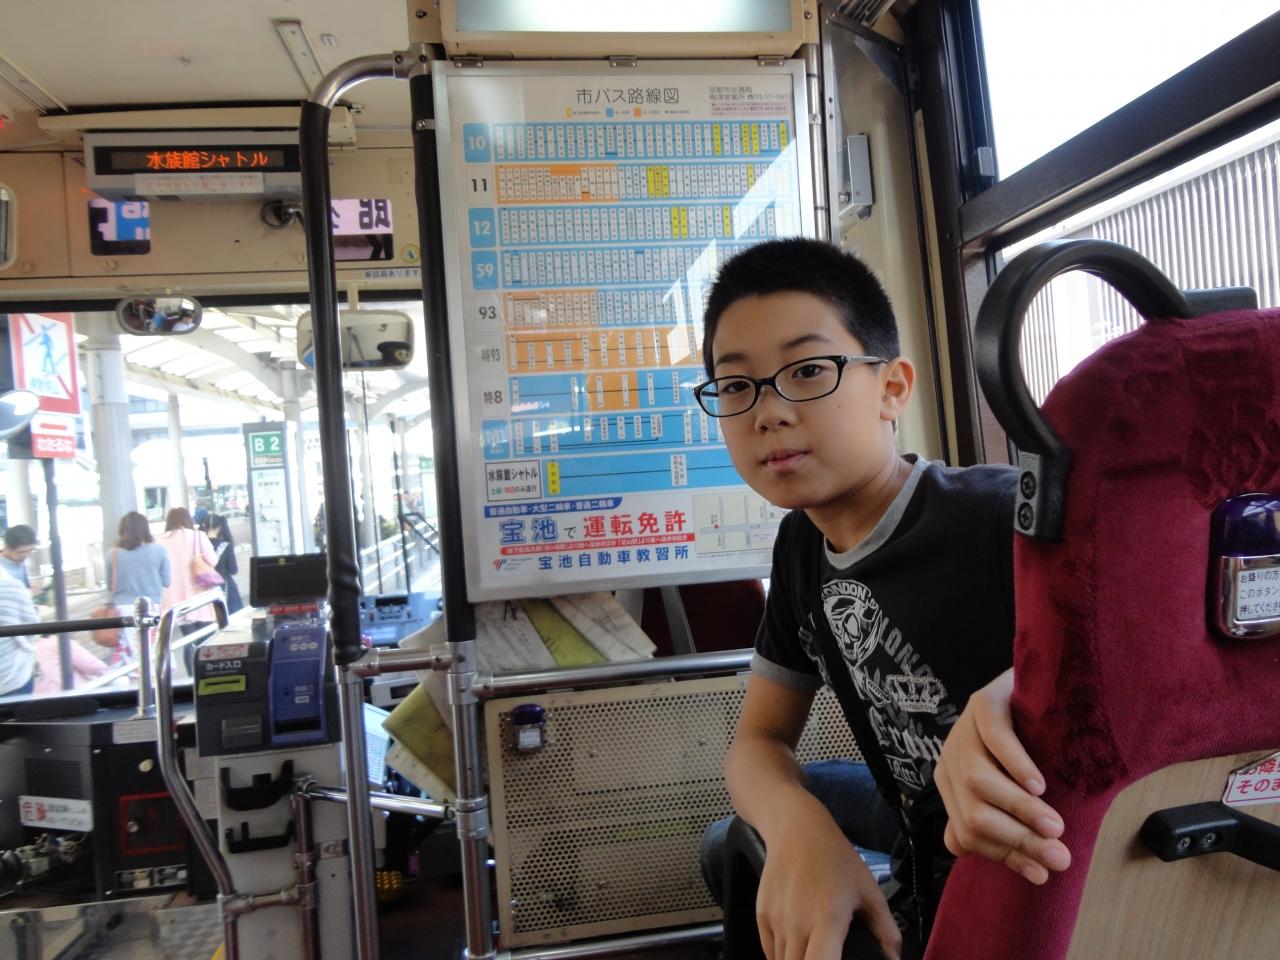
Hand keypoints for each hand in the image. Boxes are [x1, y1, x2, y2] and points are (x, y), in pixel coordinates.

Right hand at [756, 816, 900, 959]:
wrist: (798, 829)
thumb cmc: (835, 858)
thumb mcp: (869, 891)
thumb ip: (886, 929)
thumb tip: (895, 957)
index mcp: (827, 922)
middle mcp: (797, 925)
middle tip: (828, 956)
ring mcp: (776, 921)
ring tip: (814, 951)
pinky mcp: (762, 916)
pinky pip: (769, 952)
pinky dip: (782, 956)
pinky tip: (798, 947)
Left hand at [934, 669, 1070, 883]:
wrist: (1035, 688)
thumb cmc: (1028, 748)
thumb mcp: (1016, 791)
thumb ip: (1014, 826)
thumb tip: (1035, 873)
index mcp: (952, 786)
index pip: (966, 835)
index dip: (1005, 856)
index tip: (1043, 873)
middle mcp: (950, 760)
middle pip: (973, 814)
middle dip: (1018, 840)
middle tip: (1059, 855)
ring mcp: (964, 729)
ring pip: (979, 781)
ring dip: (1019, 809)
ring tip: (1054, 825)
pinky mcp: (983, 703)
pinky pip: (994, 738)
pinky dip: (1016, 765)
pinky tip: (1039, 784)